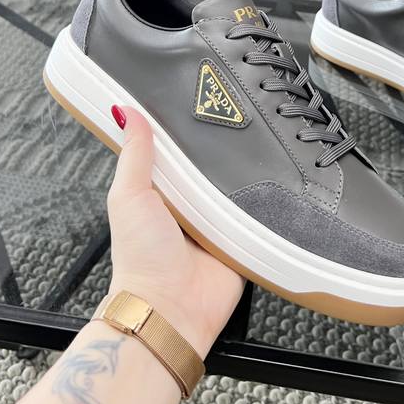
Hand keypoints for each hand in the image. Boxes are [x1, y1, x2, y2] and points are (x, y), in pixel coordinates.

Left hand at [106, 107, 244, 357]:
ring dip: (248, 173)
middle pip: (213, 164)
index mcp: (165, 189)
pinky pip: (261, 214)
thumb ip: (134, 155)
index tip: (202, 92)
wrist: (171, 310)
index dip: (188, 125)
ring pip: (240, 185)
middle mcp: (193, 202)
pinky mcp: (245, 238)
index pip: (179, 148)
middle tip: (241, 112)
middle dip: (225, 146)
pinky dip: (267, 201)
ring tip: (264, 140)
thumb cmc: (141, 258)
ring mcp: (220, 220)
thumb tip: (125, 111)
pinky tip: (278, 178)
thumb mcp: (130, 197)